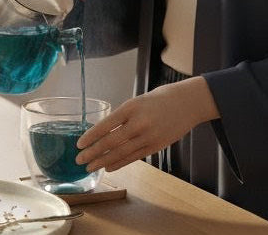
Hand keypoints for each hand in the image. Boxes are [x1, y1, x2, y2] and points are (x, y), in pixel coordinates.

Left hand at [75, 77, 218, 172]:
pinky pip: (133, 157)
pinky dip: (119, 163)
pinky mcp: (156, 146)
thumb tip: (103, 132)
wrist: (188, 102)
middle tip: (79, 160)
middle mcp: (139, 122)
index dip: (91, 136)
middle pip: (111, 142)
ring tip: (90, 167)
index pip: (106, 125)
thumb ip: (123, 116)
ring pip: (121, 153)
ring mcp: (148, 136)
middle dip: (93, 153)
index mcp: (131, 107)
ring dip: (103, 161)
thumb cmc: (160, 99)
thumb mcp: (138, 101)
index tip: (79, 144)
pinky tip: (108, 167)